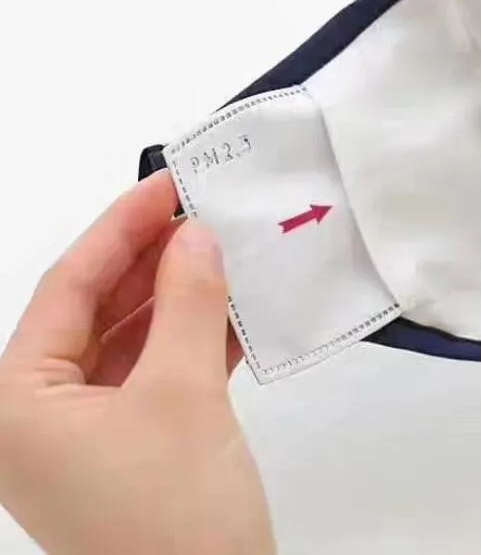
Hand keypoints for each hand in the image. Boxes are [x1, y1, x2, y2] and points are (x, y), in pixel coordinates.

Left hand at [0, 171, 275, 554]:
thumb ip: (189, 304)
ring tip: (224, 247)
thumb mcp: (183, 396)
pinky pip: (161, 371)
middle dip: (153, 258)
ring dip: (181, 295)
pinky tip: (235, 305)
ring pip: (134, 338)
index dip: (120, 228)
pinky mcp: (137, 445)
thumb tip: (198, 233)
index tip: (167, 184)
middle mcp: (42, 414)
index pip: (68, 288)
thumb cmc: (176, 519)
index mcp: (19, 403)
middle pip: (98, 309)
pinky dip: (197, 337)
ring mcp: (91, 432)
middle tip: (201, 209)